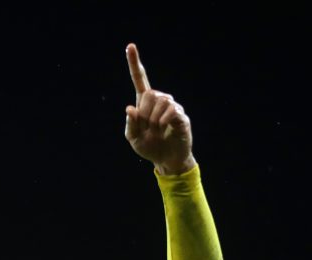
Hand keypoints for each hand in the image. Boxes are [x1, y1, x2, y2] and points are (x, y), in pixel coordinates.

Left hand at [124, 44, 195, 175]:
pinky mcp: (181, 115)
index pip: (140, 79)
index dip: (134, 63)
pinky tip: (165, 129)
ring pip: (160, 101)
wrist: (167, 160)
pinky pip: (171, 110)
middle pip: (149, 94)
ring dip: (154, 120)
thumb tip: (130, 108)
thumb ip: (130, 124)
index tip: (130, 46)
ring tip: (158, 131)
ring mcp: (172, 106)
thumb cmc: (149, 147)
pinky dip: (163, 121)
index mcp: (144, 103)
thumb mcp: (133, 139)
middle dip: (145, 114)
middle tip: (149, 129)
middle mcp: (159, 101)